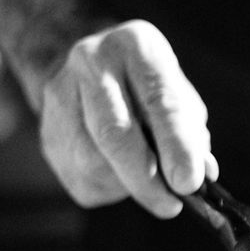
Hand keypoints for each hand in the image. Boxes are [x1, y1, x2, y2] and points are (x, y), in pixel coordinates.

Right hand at [36, 19, 218, 216]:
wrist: (90, 68)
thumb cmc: (147, 86)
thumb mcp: (178, 94)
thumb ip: (191, 133)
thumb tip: (202, 175)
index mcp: (135, 46)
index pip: (158, 100)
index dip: (176, 146)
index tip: (189, 183)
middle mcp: (90, 63)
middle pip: (114, 133)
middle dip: (146, 179)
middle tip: (171, 205)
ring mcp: (59, 96)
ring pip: (93, 162)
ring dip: (129, 186)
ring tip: (150, 182)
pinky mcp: (47, 133)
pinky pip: (81, 179)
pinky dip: (110, 189)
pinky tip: (122, 176)